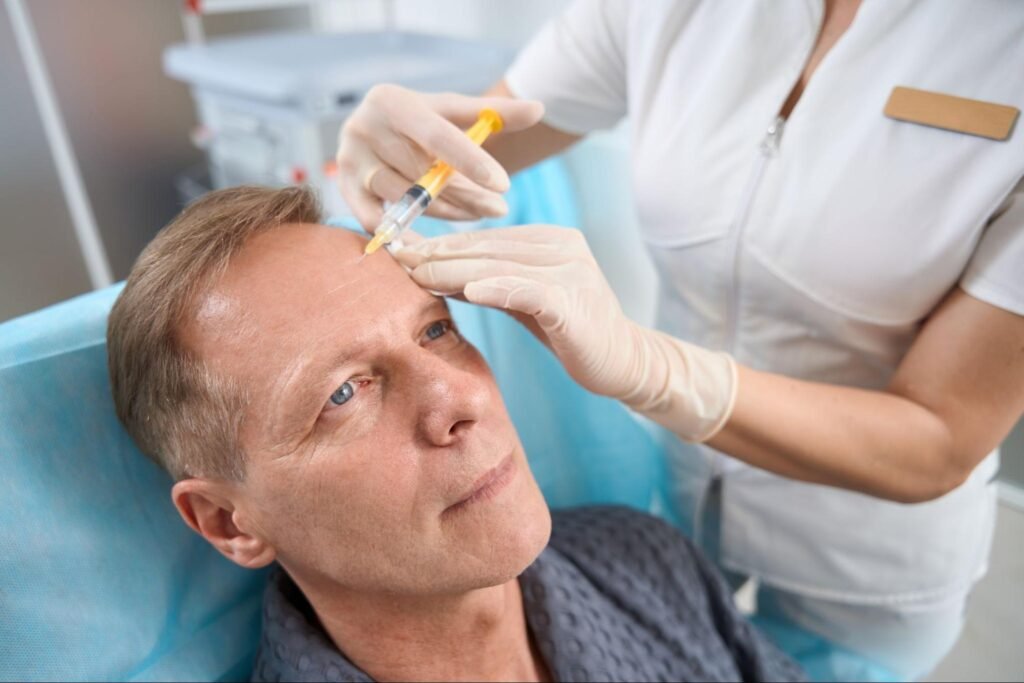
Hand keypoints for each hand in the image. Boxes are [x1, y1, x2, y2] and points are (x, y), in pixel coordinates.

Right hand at [336, 84, 543, 230]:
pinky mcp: (343, 189)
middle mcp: (362, 127)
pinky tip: (431, 239)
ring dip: (444, 211)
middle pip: (423, 174)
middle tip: (500, 208)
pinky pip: (376, 220)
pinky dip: (405, 230)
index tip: (504, 185)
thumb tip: (540, 108)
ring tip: (473, 212)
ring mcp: (348, 161)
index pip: (438, 136)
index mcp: (392, 101)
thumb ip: (495, 113)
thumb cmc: (423, 121)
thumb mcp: (455, 112)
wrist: (379, 128)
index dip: (472, 162)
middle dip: (466, 195)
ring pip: (406, 199)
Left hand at [396, 226, 737, 441]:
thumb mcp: (523, 299)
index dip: (441, 243)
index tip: (400, 248)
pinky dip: (499, 288)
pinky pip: (529, 291)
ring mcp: (571, 272)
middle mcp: (563, 247)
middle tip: (396, 257)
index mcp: (551, 239)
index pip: (485, 239)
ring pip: (501, 266)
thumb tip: (434, 267)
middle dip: (439, 253)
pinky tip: (469, 290)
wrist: (622, 362)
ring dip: (455, 269)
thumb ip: (488, 279)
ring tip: (417, 273)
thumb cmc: (570, 331)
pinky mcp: (574, 303)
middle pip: (488, 249)